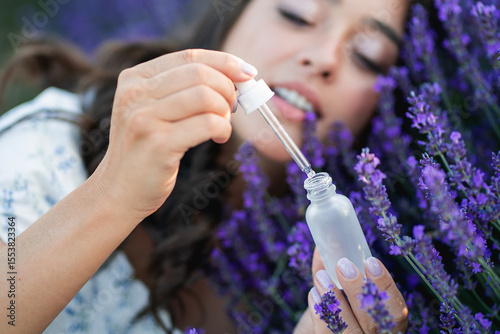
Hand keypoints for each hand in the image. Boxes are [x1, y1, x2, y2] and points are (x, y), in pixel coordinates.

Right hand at [90, 49, 255, 220]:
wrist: (118, 190)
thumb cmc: (145, 150)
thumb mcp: (152, 110)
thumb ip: (182, 90)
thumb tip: (235, 77)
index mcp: (135, 79)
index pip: (189, 56)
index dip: (224, 61)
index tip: (247, 72)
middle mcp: (135, 94)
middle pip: (200, 73)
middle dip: (227, 88)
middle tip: (232, 107)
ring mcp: (144, 118)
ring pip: (206, 96)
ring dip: (225, 111)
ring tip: (222, 125)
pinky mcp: (158, 144)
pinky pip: (208, 124)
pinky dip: (223, 129)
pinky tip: (220, 138)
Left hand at [294, 248, 407, 332]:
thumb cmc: (332, 315)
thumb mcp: (336, 297)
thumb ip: (333, 277)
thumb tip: (323, 248)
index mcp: (386, 327)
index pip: (396, 312)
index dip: (386, 288)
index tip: (371, 262)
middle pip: (376, 323)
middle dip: (360, 292)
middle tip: (343, 265)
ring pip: (350, 332)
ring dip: (335, 301)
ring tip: (321, 277)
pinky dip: (321, 315)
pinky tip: (314, 295)